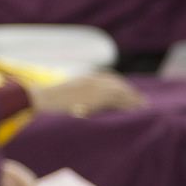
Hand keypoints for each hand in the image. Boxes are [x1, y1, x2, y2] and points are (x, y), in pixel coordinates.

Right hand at [27, 71, 145, 116]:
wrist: (45, 97)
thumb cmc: (50, 98)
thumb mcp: (66, 92)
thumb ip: (78, 93)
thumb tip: (83, 105)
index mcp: (87, 77)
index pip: (110, 78)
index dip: (120, 84)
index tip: (127, 90)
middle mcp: (93, 80)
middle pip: (117, 83)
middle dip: (129, 91)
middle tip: (140, 98)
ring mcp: (95, 87)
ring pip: (120, 91)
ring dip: (131, 97)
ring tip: (141, 104)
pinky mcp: (96, 96)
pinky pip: (116, 99)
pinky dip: (126, 102)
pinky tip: (133, 108)